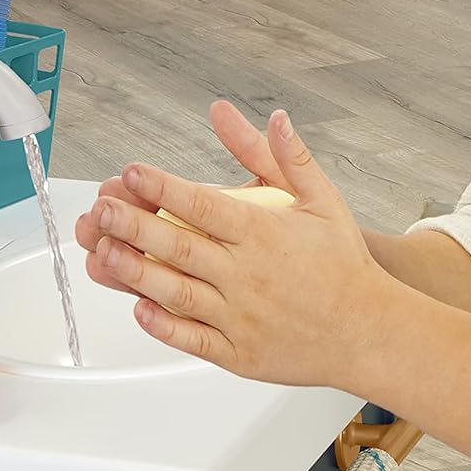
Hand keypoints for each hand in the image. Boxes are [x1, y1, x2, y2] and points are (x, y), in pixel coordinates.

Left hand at [87, 108, 389, 388]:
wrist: (369, 331)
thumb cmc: (344, 264)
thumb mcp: (322, 199)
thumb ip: (289, 157)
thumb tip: (274, 117)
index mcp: (265, 234)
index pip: (204, 204)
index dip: (163, 187)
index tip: (132, 171)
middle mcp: (248, 275)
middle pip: (180, 246)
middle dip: (135, 225)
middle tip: (101, 208)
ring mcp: (241, 317)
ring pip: (176, 293)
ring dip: (135, 272)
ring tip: (102, 253)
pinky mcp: (238, 354)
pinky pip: (192, 340)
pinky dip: (162, 325)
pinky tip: (138, 307)